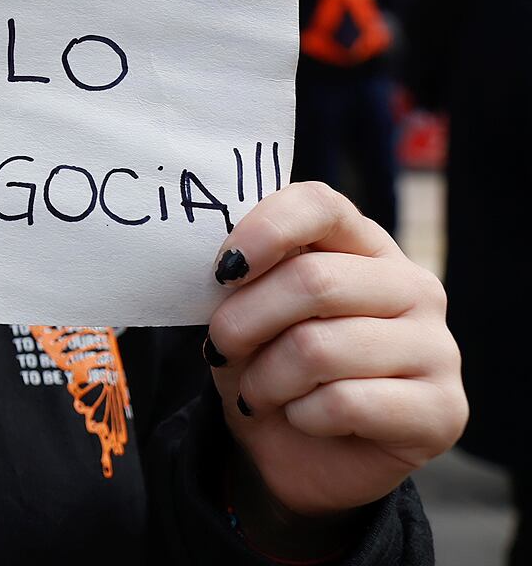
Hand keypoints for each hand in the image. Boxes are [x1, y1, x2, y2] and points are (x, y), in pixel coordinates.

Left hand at [206, 184, 464, 524]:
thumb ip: (243, 280)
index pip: (320, 206)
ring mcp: (437, 347)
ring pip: (320, 348)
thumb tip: (225, 266)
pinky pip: (345, 402)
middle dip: (244, 321)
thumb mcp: (247, 316)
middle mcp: (413, 287)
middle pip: (313, 281)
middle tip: (221, 349)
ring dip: (265, 379)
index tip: (221, 272)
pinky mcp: (444, 409)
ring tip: (256, 393)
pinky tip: (303, 418)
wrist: (305, 459)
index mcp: (365, 246)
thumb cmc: (274, 370)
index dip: (264, 231)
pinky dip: (302, 415)